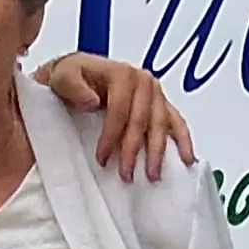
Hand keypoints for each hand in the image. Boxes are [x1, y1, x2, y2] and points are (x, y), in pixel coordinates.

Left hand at [36, 52, 195, 182]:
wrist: (75, 74)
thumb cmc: (69, 77)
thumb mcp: (62, 76)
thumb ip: (74, 87)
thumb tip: (93, 101)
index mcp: (121, 73)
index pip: (120, 109)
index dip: (112, 135)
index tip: (103, 158)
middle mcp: (142, 80)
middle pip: (142, 119)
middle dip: (134, 149)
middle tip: (126, 174)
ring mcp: (154, 92)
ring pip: (160, 124)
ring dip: (158, 151)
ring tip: (152, 175)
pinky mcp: (160, 103)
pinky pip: (175, 122)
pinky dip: (183, 140)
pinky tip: (187, 158)